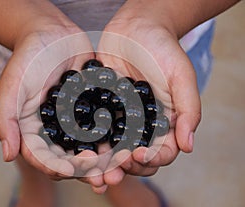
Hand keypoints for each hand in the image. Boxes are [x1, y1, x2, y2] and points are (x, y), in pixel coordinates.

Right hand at [0, 5, 107, 191]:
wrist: (52, 33)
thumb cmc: (28, 58)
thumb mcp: (12, 86)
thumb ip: (5, 119)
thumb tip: (7, 155)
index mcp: (36, 131)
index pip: (46, 158)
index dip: (60, 168)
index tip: (76, 171)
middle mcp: (58, 131)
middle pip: (73, 159)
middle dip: (89, 171)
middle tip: (106, 178)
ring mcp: (79, 121)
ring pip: (93, 146)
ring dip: (108, 160)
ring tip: (122, 168)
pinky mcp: (96, 108)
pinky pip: (108, 125)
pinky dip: (119, 136)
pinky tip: (132, 143)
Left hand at [95, 0, 200, 184]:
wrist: (136, 27)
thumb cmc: (162, 49)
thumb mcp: (181, 76)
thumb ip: (188, 110)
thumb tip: (188, 146)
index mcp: (164, 122)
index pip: (162, 151)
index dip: (152, 158)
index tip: (138, 155)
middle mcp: (142, 125)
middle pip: (136, 156)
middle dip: (125, 168)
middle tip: (112, 174)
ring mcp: (121, 118)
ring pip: (114, 148)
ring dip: (104, 163)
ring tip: (94, 171)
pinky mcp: (101, 108)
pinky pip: (94, 129)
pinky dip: (88, 142)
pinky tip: (78, 150)